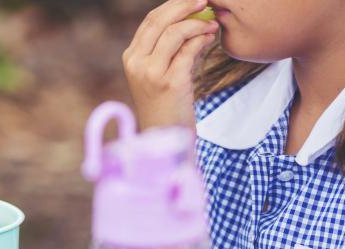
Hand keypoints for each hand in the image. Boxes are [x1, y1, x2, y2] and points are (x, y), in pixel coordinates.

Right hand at [123, 0, 218, 128]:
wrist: (165, 139)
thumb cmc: (167, 108)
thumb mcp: (161, 76)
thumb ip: (169, 52)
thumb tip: (192, 24)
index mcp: (131, 57)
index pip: (150, 21)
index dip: (172, 6)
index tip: (192, 0)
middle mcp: (137, 62)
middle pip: (159, 21)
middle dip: (183, 6)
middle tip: (204, 0)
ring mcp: (151, 73)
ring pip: (173, 33)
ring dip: (196, 23)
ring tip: (212, 23)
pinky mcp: (170, 83)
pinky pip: (187, 51)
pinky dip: (200, 40)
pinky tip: (210, 38)